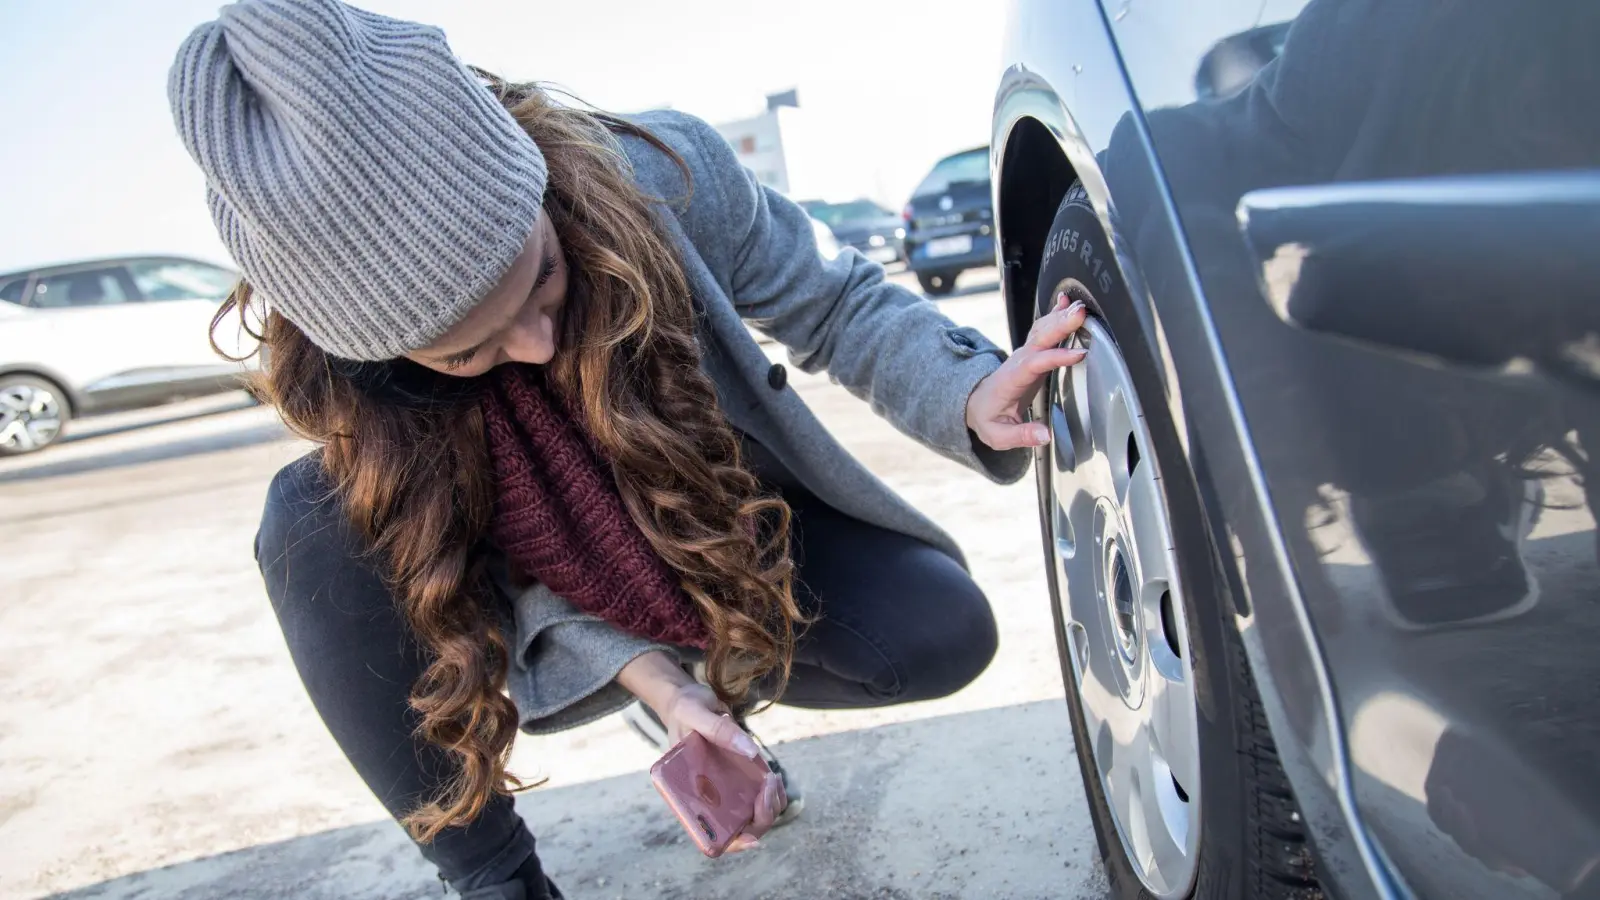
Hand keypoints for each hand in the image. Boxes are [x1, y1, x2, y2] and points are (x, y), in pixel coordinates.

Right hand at [617, 653, 786, 851]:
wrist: (687, 700)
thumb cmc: (684, 711)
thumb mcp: (696, 714)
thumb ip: (720, 731)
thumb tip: (752, 753)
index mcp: (691, 796)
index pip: (714, 836)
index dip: (734, 843)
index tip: (753, 838)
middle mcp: (711, 799)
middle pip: (744, 827)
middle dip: (763, 815)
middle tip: (769, 783)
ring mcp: (728, 791)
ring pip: (758, 814)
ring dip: (772, 803)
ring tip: (771, 777)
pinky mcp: (740, 778)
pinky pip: (762, 795)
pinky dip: (773, 791)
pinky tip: (771, 774)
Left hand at [965, 292, 1088, 450]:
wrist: (974, 402)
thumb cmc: (987, 418)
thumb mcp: (998, 435)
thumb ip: (1020, 435)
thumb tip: (1044, 435)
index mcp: (1011, 380)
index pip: (1034, 364)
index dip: (1055, 357)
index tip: (1077, 354)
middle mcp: (1019, 362)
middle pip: (1040, 339)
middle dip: (1060, 324)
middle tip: (1080, 313)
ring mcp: (1026, 354)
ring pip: (1043, 330)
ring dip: (1060, 316)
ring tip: (1078, 305)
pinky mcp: (1033, 353)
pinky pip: (1043, 329)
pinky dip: (1055, 314)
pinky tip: (1065, 301)